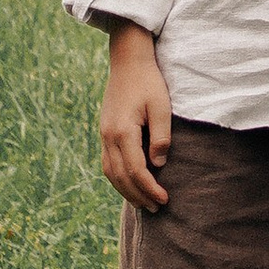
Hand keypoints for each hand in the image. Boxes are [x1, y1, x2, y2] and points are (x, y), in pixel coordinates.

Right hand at [101, 25, 174, 208]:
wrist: (128, 60)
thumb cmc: (149, 81)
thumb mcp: (161, 106)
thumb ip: (161, 136)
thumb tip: (158, 165)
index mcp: (122, 131)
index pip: (135, 170)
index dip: (150, 188)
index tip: (165, 199)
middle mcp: (108, 136)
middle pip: (120, 177)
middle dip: (138, 195)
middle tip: (157, 208)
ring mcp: (103, 134)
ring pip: (110, 173)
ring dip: (126, 190)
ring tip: (144, 202)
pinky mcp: (105, 131)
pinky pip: (107, 163)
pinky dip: (118, 178)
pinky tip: (130, 183)